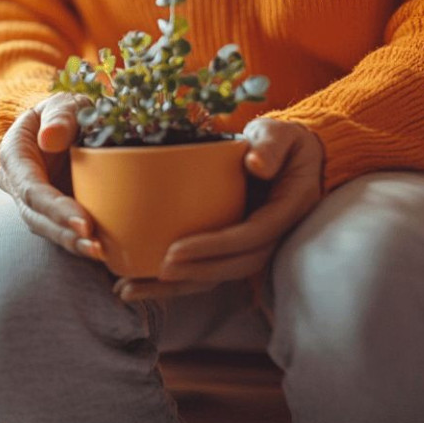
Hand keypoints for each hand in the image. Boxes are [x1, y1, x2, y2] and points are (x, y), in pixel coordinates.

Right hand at [0, 94, 105, 260]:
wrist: (67, 124)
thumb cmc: (66, 111)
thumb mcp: (64, 104)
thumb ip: (60, 116)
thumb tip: (49, 138)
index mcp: (14, 156)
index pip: (31, 189)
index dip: (55, 208)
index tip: (84, 222)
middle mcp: (17, 184)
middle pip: (36, 217)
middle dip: (65, 234)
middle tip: (95, 247)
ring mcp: (33, 202)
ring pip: (48, 229)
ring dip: (73, 244)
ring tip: (101, 254)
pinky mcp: (52, 213)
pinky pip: (63, 231)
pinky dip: (81, 242)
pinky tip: (104, 252)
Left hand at [114, 117, 323, 301]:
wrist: (289, 157)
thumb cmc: (281, 141)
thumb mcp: (280, 134)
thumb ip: (271, 145)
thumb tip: (255, 164)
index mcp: (287, 209)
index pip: (252, 236)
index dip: (216, 246)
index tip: (177, 249)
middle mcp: (273, 234)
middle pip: (236, 265)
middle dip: (196, 272)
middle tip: (158, 270)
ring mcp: (254, 245)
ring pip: (219, 275)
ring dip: (178, 287)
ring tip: (134, 289)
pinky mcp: (234, 247)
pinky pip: (208, 269)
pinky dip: (177, 281)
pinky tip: (140, 283)